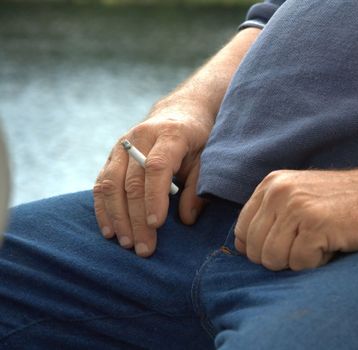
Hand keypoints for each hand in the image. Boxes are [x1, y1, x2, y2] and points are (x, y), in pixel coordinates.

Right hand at [93, 109, 211, 256]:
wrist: (181, 112)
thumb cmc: (198, 139)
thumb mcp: (208, 157)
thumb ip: (199, 186)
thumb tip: (187, 219)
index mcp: (169, 134)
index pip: (157, 167)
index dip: (154, 197)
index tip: (156, 224)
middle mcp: (141, 137)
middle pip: (132, 181)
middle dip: (136, 218)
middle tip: (144, 248)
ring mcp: (122, 145)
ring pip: (110, 184)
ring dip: (117, 217)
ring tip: (127, 244)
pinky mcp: (112, 156)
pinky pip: (101, 184)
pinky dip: (103, 209)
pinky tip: (109, 231)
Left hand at [234, 169, 357, 270]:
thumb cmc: (345, 204)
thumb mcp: (299, 198)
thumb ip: (270, 216)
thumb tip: (240, 247)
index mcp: (270, 184)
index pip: (242, 231)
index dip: (261, 248)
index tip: (287, 245)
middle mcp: (278, 191)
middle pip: (255, 250)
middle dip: (280, 258)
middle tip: (308, 244)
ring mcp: (295, 206)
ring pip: (273, 260)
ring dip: (299, 261)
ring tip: (321, 242)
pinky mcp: (314, 223)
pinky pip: (300, 263)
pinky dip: (317, 262)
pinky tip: (333, 244)